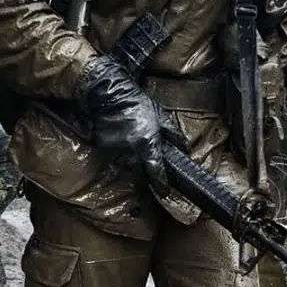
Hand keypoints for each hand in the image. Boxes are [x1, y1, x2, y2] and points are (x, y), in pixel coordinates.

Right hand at [75, 57, 184, 193]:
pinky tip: (120, 144)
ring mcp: (115, 150)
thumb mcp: (160, 116)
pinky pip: (112, 156)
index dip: (161, 184)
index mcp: (147, 144)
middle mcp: (131, 151)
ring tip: (133, 155)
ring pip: (125, 166)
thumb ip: (173, 134)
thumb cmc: (137, 103)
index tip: (165, 193)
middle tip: (150, 179)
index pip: (156, 171)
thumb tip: (184, 149)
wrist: (109, 94)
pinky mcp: (102, 147)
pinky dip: (118, 154)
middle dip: (145, 178)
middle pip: (139, 174)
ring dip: (131, 164)